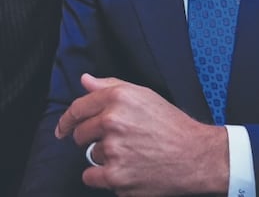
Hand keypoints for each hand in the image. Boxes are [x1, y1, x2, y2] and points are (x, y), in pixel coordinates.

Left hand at [55, 73, 228, 195]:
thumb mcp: (143, 95)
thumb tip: (85, 81)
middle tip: (115, 142)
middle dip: (91, 139)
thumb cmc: (171, 125)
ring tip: (131, 155)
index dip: (67, 119)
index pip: (78, 108)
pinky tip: (124, 171)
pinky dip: (103, 177)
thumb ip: (110, 86)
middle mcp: (112, 121)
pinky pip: (91, 177)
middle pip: (80, 134)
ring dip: (105, 158)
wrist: (195, 156)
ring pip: (91, 156)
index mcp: (118, 98)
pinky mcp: (116, 176)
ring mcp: (113, 150)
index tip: (63, 128)